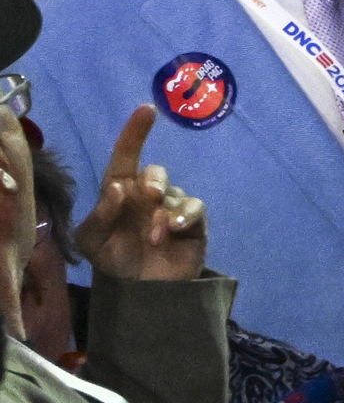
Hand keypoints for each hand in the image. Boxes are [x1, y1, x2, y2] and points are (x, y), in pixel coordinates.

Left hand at [75, 108, 209, 280]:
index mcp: (121, 194)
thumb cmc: (114, 260)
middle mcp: (147, 196)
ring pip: (173, 193)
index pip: (126, 158)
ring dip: (162, 212)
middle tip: (148, 197)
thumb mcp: (92, 241)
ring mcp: (171, 208)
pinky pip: (194, 207)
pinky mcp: (194, 222)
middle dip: (153, 179)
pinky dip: (184, 215)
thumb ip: (100, 214)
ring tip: (154, 236)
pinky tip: (172, 230)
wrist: (141, 293)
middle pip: (155, 172)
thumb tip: (119, 187)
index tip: (146, 109)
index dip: (135, 133)